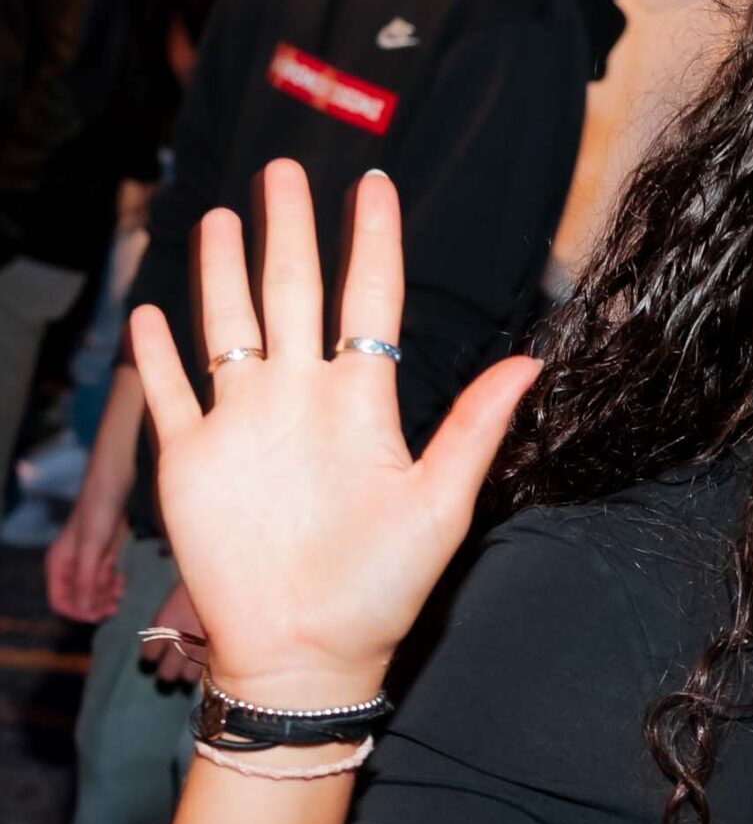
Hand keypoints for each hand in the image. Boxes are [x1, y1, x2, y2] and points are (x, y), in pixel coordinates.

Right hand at [46, 488, 126, 624]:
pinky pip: (105, 580)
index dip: (77, 612)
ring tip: (120, 590)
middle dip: (95, 605)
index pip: (60, 601)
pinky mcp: (102, 556)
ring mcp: (86, 561)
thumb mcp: (92, 550)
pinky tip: (122, 580)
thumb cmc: (98, 513)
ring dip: (106, 596)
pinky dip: (113, 584)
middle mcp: (69, 566)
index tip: (98, 615)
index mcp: (58, 565)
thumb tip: (83, 609)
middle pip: (78, 599)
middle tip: (115, 605)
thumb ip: (86, 581)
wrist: (114, 486)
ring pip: (93, 592)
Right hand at [128, 159, 540, 704]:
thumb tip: (532, 359)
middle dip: (289, 230)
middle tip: (285, 169)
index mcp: (361, 403)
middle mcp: (301, 400)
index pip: (369, 299)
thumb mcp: (441, 505)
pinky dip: (159, 353)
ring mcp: (245, 425)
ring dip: (223, 271)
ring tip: (224, 217)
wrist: (306, 654)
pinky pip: (172, 392)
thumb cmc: (380, 591)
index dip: (373, 241)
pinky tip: (151, 313)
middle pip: (292, 292)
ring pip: (229, 325)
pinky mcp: (193, 459)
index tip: (376, 184)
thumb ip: (475, 427)